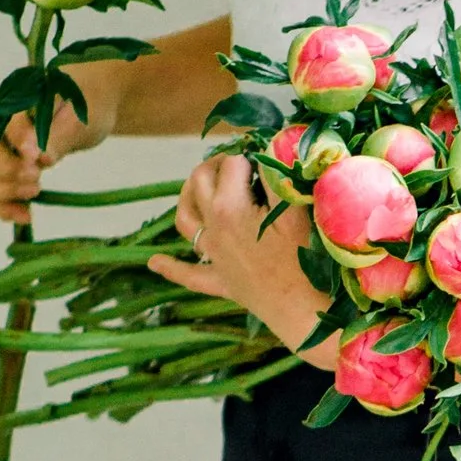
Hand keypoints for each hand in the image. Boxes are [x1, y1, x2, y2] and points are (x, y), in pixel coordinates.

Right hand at [0, 79, 108, 226]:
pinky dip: (1, 206)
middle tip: (36, 179)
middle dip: (3, 168)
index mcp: (13, 95)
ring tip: (35, 193)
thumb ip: (58, 136)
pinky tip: (26, 214)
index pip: (1, 116)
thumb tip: (39, 157)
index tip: (37, 159)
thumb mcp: (80, 119)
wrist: (85, 113)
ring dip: (0, 189)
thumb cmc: (82, 108)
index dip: (15, 139)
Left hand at [150, 154, 329, 356]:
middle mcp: (213, 228)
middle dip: (217, 164)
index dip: (251, 153)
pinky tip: (155, 262)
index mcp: (229, 207)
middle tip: (242, 161)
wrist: (305, 314)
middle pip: (200, 181)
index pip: (233, 163)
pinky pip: (189, 275)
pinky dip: (171, 267)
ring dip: (187, 197)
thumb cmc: (306, 262)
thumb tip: (271, 146)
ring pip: (185, 219)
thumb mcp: (296, 212)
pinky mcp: (221, 282)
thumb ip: (278, 176)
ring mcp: (214, 256)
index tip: (268, 154)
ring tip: (198, 185)